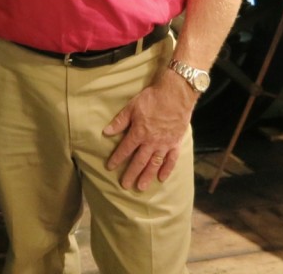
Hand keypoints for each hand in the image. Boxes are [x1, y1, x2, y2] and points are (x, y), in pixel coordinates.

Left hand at [102, 72, 195, 190]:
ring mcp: (165, 144)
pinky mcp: (176, 143)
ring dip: (147, 176)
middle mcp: (151, 142)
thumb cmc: (151, 99)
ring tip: (141, 187)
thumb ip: (120, 121)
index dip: (117, 158)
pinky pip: (171, 160)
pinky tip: (161, 178)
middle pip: (139, 161)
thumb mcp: (131, 107)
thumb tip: (106, 132)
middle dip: (131, 173)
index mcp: (139, 133)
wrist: (175, 95)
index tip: (110, 167)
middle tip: (125, 185)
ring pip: (155, 164)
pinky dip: (167, 170)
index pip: (125, 149)